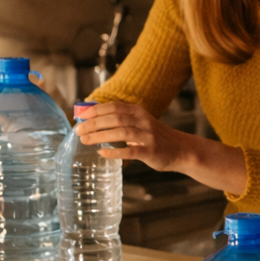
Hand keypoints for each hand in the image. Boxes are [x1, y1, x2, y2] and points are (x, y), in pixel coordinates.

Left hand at [74, 102, 188, 172]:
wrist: (181, 149)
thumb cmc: (155, 137)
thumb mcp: (140, 123)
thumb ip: (121, 121)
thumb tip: (93, 121)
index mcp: (138, 112)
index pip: (114, 107)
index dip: (96, 110)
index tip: (80, 116)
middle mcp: (143, 121)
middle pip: (115, 118)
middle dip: (94, 124)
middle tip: (78, 131)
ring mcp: (148, 136)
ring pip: (121, 132)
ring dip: (101, 136)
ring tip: (86, 141)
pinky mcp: (151, 151)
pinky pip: (130, 151)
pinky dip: (115, 152)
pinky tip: (102, 153)